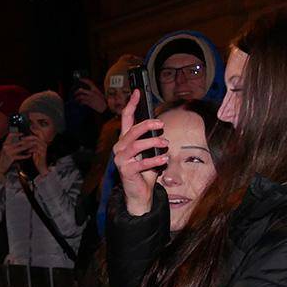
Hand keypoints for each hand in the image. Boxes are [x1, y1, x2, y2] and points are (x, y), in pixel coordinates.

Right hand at [0, 132, 31, 176]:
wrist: (0, 167)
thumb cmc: (5, 159)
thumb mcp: (7, 151)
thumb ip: (12, 146)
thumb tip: (21, 142)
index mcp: (5, 144)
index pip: (10, 135)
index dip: (16, 134)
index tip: (22, 134)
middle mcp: (6, 147)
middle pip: (19, 142)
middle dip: (27, 141)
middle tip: (32, 140)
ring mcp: (8, 152)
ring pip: (21, 148)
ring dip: (28, 147)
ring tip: (33, 146)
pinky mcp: (11, 158)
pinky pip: (20, 156)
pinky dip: (25, 156)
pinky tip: (29, 155)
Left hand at [21, 134, 48, 176]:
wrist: (41, 166)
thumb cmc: (37, 158)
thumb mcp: (33, 149)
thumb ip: (30, 144)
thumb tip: (23, 139)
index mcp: (42, 142)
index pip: (39, 133)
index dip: (35, 130)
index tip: (29, 128)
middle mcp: (44, 144)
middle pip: (36, 137)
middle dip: (28, 137)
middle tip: (21, 139)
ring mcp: (44, 148)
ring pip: (35, 142)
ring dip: (28, 143)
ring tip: (22, 145)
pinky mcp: (43, 153)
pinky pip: (36, 149)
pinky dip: (31, 150)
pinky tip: (27, 152)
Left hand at [73, 78, 107, 112]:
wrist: (104, 108)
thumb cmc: (103, 101)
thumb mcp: (100, 94)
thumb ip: (94, 91)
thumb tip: (89, 90)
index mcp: (96, 90)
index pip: (89, 82)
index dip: (84, 80)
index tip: (80, 79)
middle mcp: (92, 93)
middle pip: (82, 90)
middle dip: (77, 91)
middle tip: (75, 93)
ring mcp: (90, 98)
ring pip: (81, 96)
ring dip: (77, 98)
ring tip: (76, 99)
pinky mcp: (89, 103)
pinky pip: (82, 102)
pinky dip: (80, 102)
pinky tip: (80, 103)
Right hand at [112, 89, 167, 215]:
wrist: (140, 194)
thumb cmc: (145, 171)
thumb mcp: (149, 152)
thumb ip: (151, 140)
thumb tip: (160, 126)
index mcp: (125, 140)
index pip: (126, 118)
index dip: (131, 104)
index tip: (138, 92)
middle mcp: (120, 147)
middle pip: (132, 130)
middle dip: (147, 125)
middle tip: (161, 124)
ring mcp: (121, 159)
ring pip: (136, 145)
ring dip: (153, 142)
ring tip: (166, 143)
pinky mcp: (125, 170)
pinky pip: (142, 163)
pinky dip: (155, 160)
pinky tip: (164, 158)